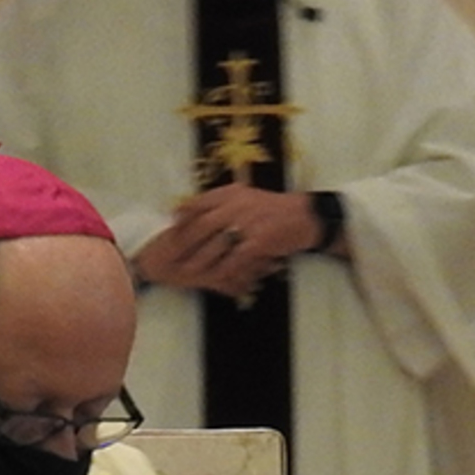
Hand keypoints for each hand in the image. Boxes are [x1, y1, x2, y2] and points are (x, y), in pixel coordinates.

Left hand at [132, 185, 319, 298]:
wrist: (304, 217)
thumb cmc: (273, 209)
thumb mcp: (247, 197)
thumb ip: (223, 202)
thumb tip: (195, 208)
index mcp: (231, 193)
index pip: (199, 202)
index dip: (182, 216)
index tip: (170, 227)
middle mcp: (237, 205)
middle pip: (202, 225)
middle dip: (184, 242)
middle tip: (169, 256)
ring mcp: (248, 224)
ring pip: (215, 245)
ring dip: (199, 260)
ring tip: (185, 272)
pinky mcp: (258, 242)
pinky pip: (235, 260)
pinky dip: (223, 271)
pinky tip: (213, 280)